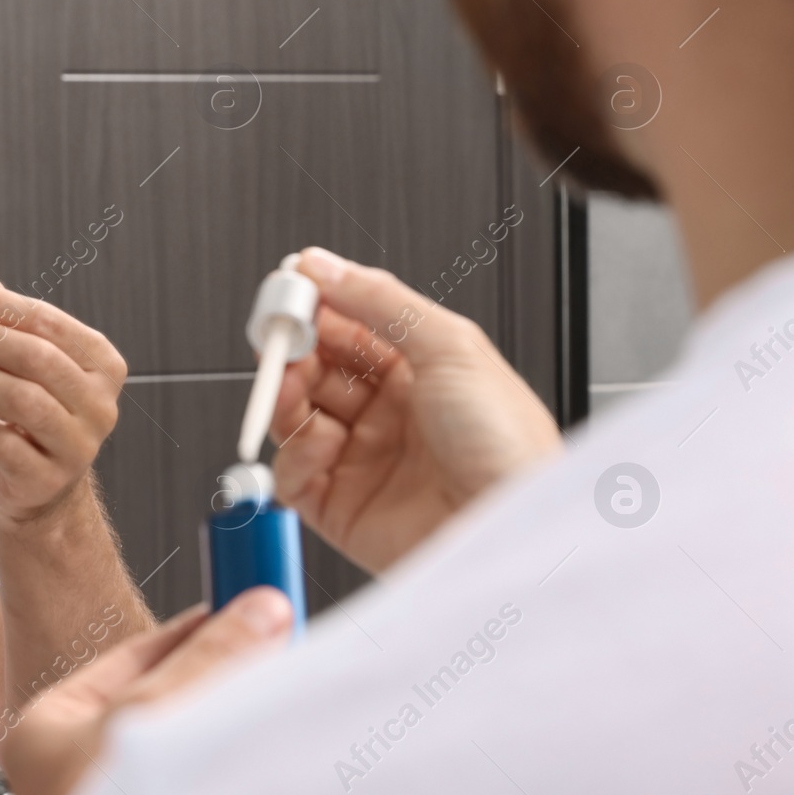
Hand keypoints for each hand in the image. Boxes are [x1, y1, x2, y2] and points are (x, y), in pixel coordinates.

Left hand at [0, 261, 126, 526]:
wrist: (40, 490)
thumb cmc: (31, 417)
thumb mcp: (23, 361)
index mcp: (100, 364)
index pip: (47, 320)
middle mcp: (99, 404)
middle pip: (36, 358)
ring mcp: (77, 445)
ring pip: (21, 400)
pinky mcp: (46, 479)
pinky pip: (2, 443)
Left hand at [0, 589, 292, 794]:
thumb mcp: (147, 720)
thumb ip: (204, 663)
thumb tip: (254, 614)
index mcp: (50, 733)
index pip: (133, 655)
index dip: (195, 626)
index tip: (244, 602)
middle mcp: (81, 773)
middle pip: (170, 698)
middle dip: (225, 674)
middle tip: (275, 643)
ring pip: (195, 744)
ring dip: (238, 718)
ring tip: (281, 689)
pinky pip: (210, 784)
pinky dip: (240, 765)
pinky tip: (272, 748)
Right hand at [269, 246, 560, 572]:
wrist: (513, 528)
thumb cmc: (508, 447)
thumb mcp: (451, 347)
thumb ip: (380, 300)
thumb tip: (324, 266)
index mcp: (419, 372)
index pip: (348, 328)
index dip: (315, 308)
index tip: (288, 290)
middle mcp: (388, 415)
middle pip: (315, 371)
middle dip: (293, 349)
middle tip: (279, 337)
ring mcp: (363, 461)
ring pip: (296, 418)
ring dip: (285, 395)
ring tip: (290, 385)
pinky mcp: (342, 508)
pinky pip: (294, 475)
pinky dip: (296, 455)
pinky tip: (322, 444)